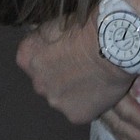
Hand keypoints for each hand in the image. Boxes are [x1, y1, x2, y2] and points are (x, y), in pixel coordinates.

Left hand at [16, 16, 133, 124]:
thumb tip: (43, 42)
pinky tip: (99, 90)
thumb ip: (44, 38)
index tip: (65, 51)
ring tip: (93, 78)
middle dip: (59, 76)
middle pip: (46, 81)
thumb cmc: (85, 28)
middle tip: (80, 66)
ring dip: (73, 90)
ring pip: (62, 97)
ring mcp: (55, 101)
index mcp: (27, 58)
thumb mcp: (56, 24)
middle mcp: (36, 83)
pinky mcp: (74, 115)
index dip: (50, 55)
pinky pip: (79, 109)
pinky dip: (88, 102)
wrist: (111, 46)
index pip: (32, 59)